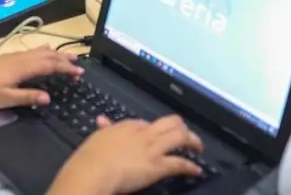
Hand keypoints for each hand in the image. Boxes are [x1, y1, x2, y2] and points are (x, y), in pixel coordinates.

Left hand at [0, 47, 82, 109]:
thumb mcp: (5, 99)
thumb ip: (27, 97)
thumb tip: (48, 97)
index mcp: (23, 68)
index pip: (50, 66)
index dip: (65, 69)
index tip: (79, 73)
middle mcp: (21, 58)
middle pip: (47, 56)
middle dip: (64, 60)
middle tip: (79, 65)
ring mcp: (14, 56)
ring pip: (40, 51)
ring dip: (56, 54)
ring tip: (68, 57)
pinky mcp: (9, 57)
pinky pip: (32, 51)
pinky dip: (44, 51)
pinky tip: (44, 51)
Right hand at [50, 115, 203, 194]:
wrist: (94, 170)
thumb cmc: (91, 157)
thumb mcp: (97, 137)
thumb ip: (104, 128)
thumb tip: (102, 120)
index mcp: (128, 126)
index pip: (148, 123)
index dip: (156, 130)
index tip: (159, 136)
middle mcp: (144, 133)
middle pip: (171, 123)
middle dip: (181, 127)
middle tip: (186, 135)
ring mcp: (152, 148)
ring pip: (180, 136)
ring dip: (192, 142)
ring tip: (198, 148)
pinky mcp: (158, 165)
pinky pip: (179, 163)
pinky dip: (190, 167)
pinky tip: (196, 170)